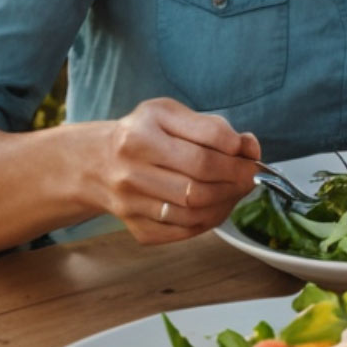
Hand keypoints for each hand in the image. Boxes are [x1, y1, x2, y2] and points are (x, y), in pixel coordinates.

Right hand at [84, 98, 262, 243]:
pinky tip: (216, 207)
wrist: (97, 164)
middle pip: (199, 183)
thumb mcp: (169, 115)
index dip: (236, 152)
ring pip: (193, 211)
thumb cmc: (142, 134)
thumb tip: (249, 147)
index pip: (205, 145)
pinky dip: (208, 221)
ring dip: (226, 203)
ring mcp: (130, 203)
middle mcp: (131, 169)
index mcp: (141, 133)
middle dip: (235, 181)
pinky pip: (182, 231)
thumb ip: (212, 127)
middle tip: (250, 177)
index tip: (250, 154)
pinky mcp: (135, 228)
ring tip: (236, 191)